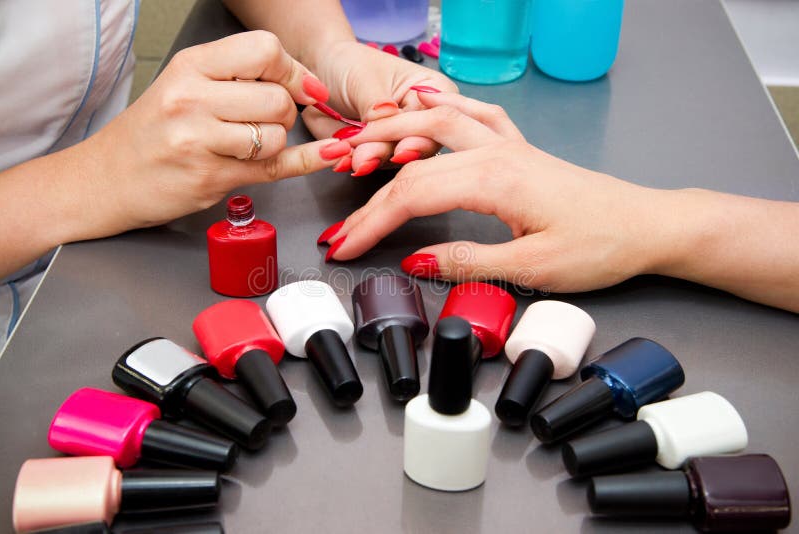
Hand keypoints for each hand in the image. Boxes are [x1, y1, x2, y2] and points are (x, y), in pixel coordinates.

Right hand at [87, 31, 350, 233]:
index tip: (303, 87)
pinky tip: (324, 155)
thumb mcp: (185, 86)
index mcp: (190, 66)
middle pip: (277, 98)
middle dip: (286, 113)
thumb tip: (306, 83)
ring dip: (277, 142)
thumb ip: (238, 78)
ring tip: (250, 145)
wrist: (106, 179)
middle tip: (268, 121)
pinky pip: (274, 168)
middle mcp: (192, 99)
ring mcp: (199, 141)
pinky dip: (305, 162)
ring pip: (276, 135)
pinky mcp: (209, 178)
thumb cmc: (151, 133)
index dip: (293, 72)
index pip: (264, 51)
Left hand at [302, 41, 457, 175]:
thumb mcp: (363, 77)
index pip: (434, 117)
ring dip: (373, 160)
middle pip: (420, 144)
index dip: (418, 132)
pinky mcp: (380, 155)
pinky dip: (356, 164)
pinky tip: (343, 161)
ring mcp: (400, 140)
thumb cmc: (349, 65)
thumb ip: (377, 101)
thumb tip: (388, 114)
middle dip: (392, 151)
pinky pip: (371, 165)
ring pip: (395, 159)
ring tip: (355, 158)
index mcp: (430, 92)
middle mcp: (420, 120)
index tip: (401, 143)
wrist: (319, 81)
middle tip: (369, 155)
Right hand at [321, 92, 671, 292]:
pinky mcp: (516, 150)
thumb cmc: (601, 245)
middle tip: (341, 225)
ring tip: (355, 147)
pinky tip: (421, 104)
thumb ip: (466, 262)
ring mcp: (506, 146)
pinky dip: (438, 109)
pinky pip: (470, 116)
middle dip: (370, 198)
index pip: (412, 196)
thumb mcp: (531, 268)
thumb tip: (415, 260)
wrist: (646, 225)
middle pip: (413, 166)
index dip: (372, 225)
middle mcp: (495, 153)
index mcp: (495, 180)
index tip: (345, 247)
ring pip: (435, 124)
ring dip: (391, 134)